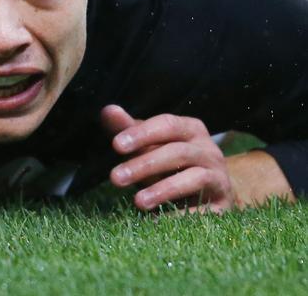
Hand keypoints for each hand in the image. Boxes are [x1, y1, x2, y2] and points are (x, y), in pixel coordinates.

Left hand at [101, 105, 232, 212]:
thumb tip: (108, 110)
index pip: (167, 124)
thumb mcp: (148, 146)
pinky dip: (180, 215)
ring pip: (193, 178)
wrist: (210, 194)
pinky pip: (203, 209)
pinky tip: (157, 220)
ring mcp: (218, 176)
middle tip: (115, 178)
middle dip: (144, 165)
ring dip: (163, 189)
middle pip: (177, 152)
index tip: (116, 146)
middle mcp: (208, 149)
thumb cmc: (170, 164)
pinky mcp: (223, 204)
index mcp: (190, 128)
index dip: (142, 134)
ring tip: (137, 201)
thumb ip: (127, 130)